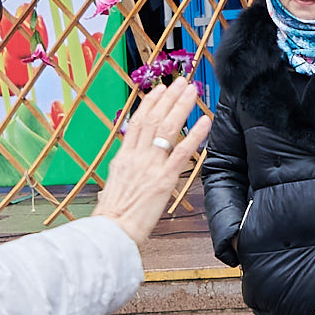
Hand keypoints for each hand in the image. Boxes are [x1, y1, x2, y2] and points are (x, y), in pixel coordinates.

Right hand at [92, 81, 211, 241]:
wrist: (110, 233)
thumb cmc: (111, 218)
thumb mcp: (112, 188)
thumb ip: (121, 176)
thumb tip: (121, 173)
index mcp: (123, 158)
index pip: (137, 123)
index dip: (149, 104)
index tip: (159, 89)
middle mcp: (136, 157)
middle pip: (153, 119)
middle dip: (168, 98)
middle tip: (181, 82)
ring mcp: (149, 167)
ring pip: (167, 129)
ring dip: (181, 107)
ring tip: (193, 91)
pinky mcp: (163, 180)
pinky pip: (181, 153)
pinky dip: (194, 135)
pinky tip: (204, 122)